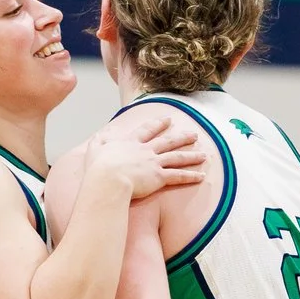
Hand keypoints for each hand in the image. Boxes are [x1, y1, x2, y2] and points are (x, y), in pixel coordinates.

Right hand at [85, 112, 207, 201]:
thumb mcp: (95, 148)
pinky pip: (178, 176)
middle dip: (181, 137)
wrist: (108, 179)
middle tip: (193, 134)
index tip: (167, 119)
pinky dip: (191, 176)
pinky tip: (201, 176)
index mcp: (131, 143)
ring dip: (192, 155)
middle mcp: (146, 150)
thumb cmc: (98, 167)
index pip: (147, 130)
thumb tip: (103, 134)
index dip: (158, 124)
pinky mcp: (159, 177)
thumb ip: (100, 140)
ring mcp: (154, 163)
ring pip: (177, 157)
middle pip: (167, 141)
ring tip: (204, 154)